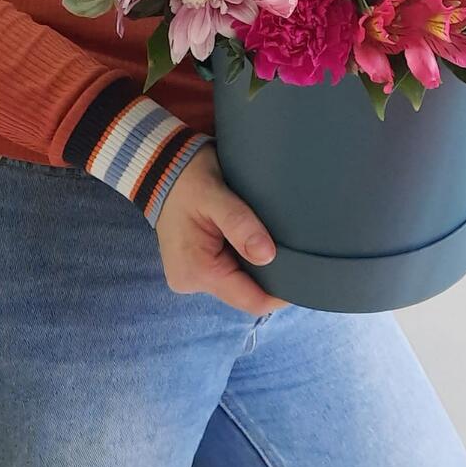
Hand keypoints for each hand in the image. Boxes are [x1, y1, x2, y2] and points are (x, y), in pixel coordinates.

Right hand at [155, 143, 287, 316]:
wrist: (159, 166)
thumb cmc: (187, 176)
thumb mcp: (215, 194)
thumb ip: (240, 224)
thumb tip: (267, 255)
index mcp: (197, 270)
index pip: (251, 300)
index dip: (281, 292)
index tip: (306, 272)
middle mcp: (191, 281)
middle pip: (245, 293)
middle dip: (269, 276)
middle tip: (293, 249)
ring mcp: (191, 274)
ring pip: (238, 282)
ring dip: (255, 265)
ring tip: (269, 239)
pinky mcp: (194, 265)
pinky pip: (227, 271)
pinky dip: (242, 257)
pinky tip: (250, 238)